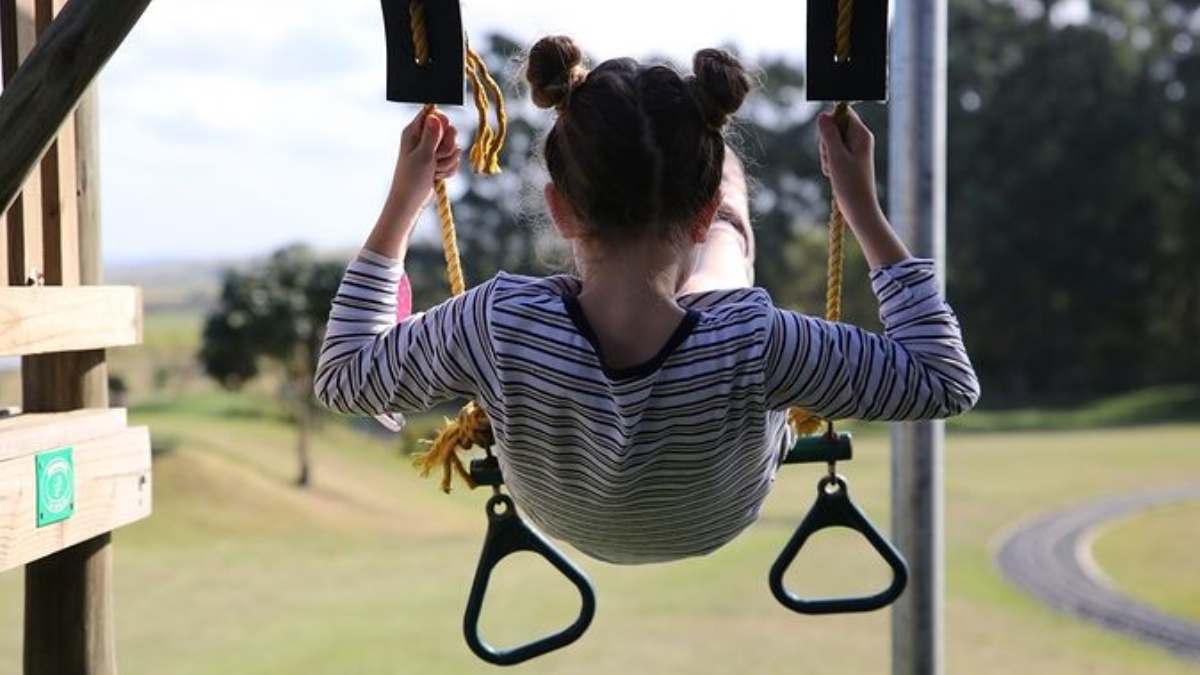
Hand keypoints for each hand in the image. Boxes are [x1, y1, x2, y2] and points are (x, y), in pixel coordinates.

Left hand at [389, 108, 460, 210]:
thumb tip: (436, 116)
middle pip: (449, 129)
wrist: (411, 202)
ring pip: (454, 146)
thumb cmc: (411, 179)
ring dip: (448, 161)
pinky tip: (437, 176)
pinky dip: (449, 169)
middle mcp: (423, 138)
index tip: (440, 136)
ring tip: (434, 170)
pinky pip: (455, 160)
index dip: (442, 123)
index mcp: (414, 131)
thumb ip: (431, 135)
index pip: (433, 113)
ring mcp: (432, 150)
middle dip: (448, 146)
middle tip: (436, 157)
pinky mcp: (439, 161)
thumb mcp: (422, 155)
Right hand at [817, 105, 879, 225]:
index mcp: (861, 134)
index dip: (831, 121)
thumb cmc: (851, 183)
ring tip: (833, 169)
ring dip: (826, 155)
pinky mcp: (847, 160)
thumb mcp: (836, 156)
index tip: (826, 137)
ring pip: (830, 142)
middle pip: (834, 127)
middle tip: (831, 158)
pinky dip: (828, 163)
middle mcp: (859, 139)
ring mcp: (852, 150)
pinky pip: (831, 154)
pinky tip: (833, 174)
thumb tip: (822, 115)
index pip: (843, 113)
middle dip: (826, 142)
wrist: (858, 207)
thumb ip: (829, 134)